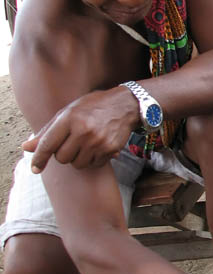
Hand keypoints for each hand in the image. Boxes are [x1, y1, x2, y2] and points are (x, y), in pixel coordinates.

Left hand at [22, 87, 138, 171]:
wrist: (125, 104)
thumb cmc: (93, 107)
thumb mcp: (68, 112)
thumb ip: (47, 131)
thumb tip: (26, 148)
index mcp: (69, 118)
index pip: (48, 144)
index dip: (39, 158)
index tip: (35, 169)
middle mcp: (83, 130)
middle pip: (62, 158)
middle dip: (64, 154)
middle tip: (72, 142)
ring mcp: (97, 141)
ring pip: (77, 164)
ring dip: (78, 158)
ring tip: (86, 144)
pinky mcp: (110, 149)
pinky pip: (93, 164)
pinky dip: (93, 159)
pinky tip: (97, 147)